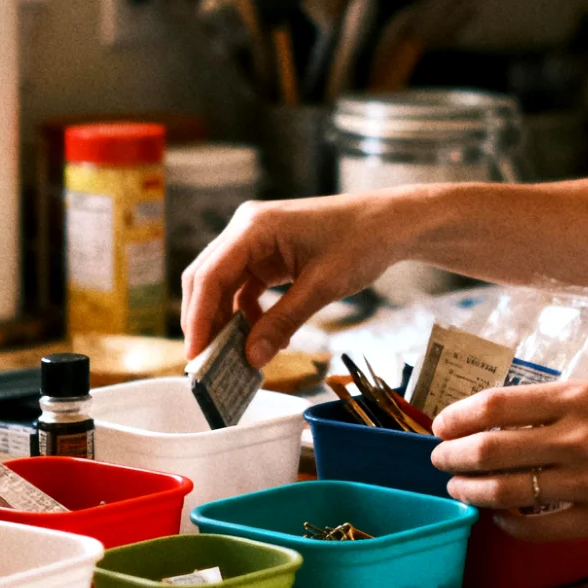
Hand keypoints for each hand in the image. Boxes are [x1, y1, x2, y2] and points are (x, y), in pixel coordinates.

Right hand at [180, 192, 414, 366]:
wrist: (391, 223)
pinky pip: (246, 287)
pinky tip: (264, 338)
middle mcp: (247, 229)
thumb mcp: (322, 287)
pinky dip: (249, 314)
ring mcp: (257, 241)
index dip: (198, 318)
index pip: (210, 275)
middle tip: (206, 363)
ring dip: (227, 321)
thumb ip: (283, 322)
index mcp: (254, 227)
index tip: (195, 355)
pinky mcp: (269, 254)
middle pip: (208, 280)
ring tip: (234, 357)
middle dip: (206, 322)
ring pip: (224, 286)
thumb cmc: (361, 242)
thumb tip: (251, 358)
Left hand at [428, 381, 587, 540]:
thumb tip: (520, 412)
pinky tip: (503, 518)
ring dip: (472, 491)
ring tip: (460, 490)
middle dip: (453, 456)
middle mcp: (581, 436)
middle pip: (490, 447)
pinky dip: (510, 523)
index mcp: (584, 396)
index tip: (442, 424)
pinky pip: (539, 526)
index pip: (499, 404)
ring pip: (506, 488)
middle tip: (440, 461)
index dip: (459, 416)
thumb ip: (575, 403)